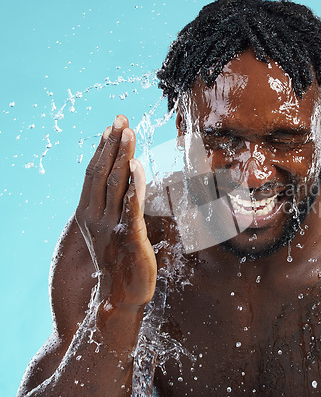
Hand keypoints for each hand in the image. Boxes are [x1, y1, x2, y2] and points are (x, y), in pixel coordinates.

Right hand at [75, 115, 156, 310]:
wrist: (118, 295)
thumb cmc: (117, 261)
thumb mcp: (109, 230)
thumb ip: (112, 207)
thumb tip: (121, 184)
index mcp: (89, 213)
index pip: (93, 174)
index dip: (102, 150)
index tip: (109, 127)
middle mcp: (96, 216)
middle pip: (101, 173)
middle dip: (111, 144)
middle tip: (119, 119)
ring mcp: (111, 226)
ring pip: (114, 184)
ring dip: (121, 156)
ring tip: (127, 133)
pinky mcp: (129, 236)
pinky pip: (130, 207)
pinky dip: (133, 185)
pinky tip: (137, 167)